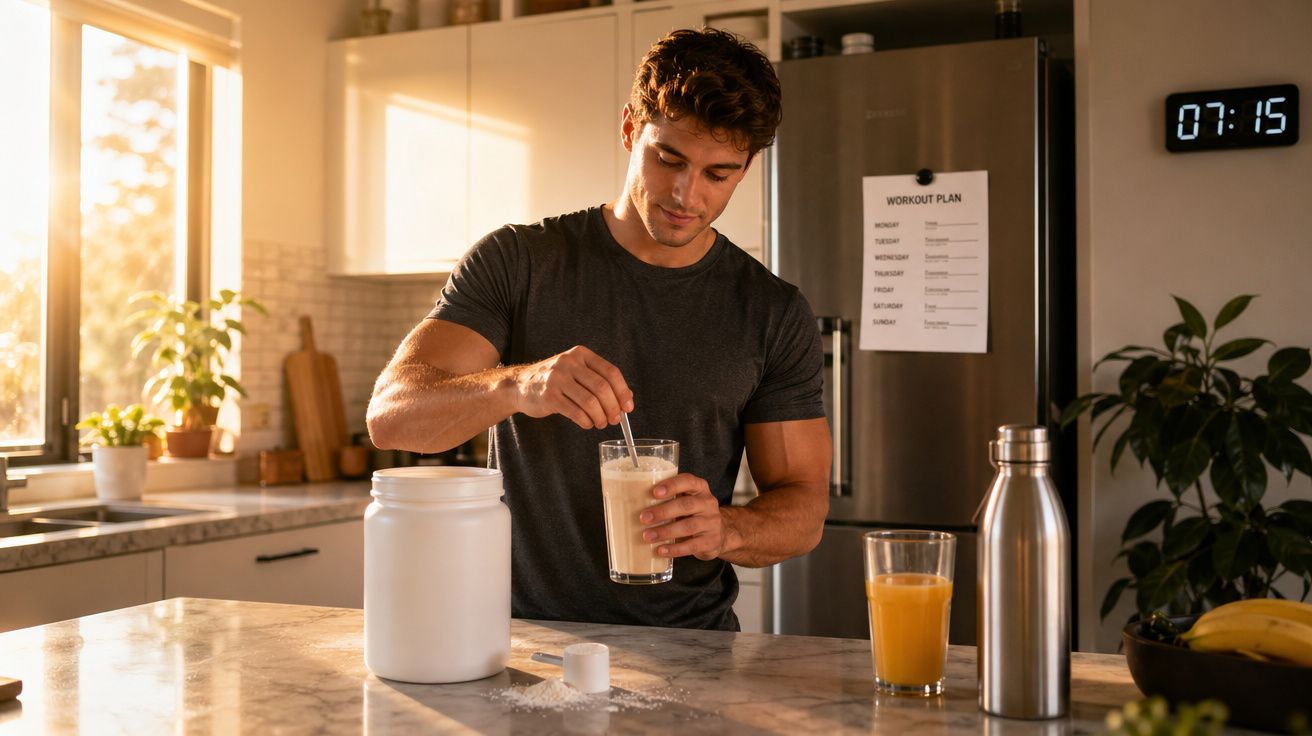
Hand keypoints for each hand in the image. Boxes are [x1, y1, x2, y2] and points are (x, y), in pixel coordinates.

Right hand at [513, 346, 633, 429]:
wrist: (521, 385)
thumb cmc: (556, 381)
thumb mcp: (578, 372)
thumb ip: (601, 381)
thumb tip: (627, 399)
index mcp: (581, 354)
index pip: (611, 372)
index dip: (623, 392)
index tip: (628, 407)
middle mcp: (569, 362)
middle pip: (602, 388)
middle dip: (613, 408)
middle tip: (615, 419)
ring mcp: (557, 378)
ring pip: (590, 402)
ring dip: (600, 417)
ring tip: (601, 423)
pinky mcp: (549, 396)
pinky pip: (575, 412)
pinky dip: (586, 422)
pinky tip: (587, 423)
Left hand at [639, 473, 729, 560]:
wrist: (720, 533)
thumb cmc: (693, 513)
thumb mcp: (686, 500)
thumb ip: (669, 498)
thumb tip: (634, 503)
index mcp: (700, 488)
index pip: (688, 481)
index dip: (671, 486)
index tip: (654, 492)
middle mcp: (708, 503)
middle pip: (686, 505)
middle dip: (663, 512)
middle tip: (643, 518)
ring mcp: (712, 523)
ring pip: (688, 526)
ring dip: (665, 531)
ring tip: (647, 536)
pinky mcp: (711, 541)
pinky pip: (691, 546)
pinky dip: (674, 549)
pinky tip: (661, 550)